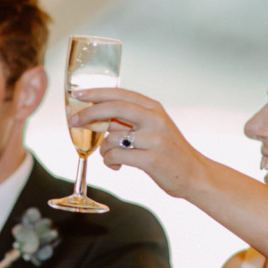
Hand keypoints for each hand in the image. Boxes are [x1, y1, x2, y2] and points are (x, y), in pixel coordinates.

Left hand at [68, 87, 208, 198]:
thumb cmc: (169, 152)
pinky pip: (116, 156)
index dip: (95, 93)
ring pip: (111, 138)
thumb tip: (96, 116)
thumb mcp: (154, 127)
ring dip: (103, 150)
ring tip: (111, 157)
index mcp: (153, 108)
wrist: (195, 175)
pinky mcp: (151, 160)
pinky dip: (110, 162)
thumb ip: (130, 120)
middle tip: (72, 121)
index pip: (119, 94)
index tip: (77, 94)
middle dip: (88, 114)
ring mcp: (154, 139)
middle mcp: (154, 119)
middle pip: (113, 108)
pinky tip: (116, 166)